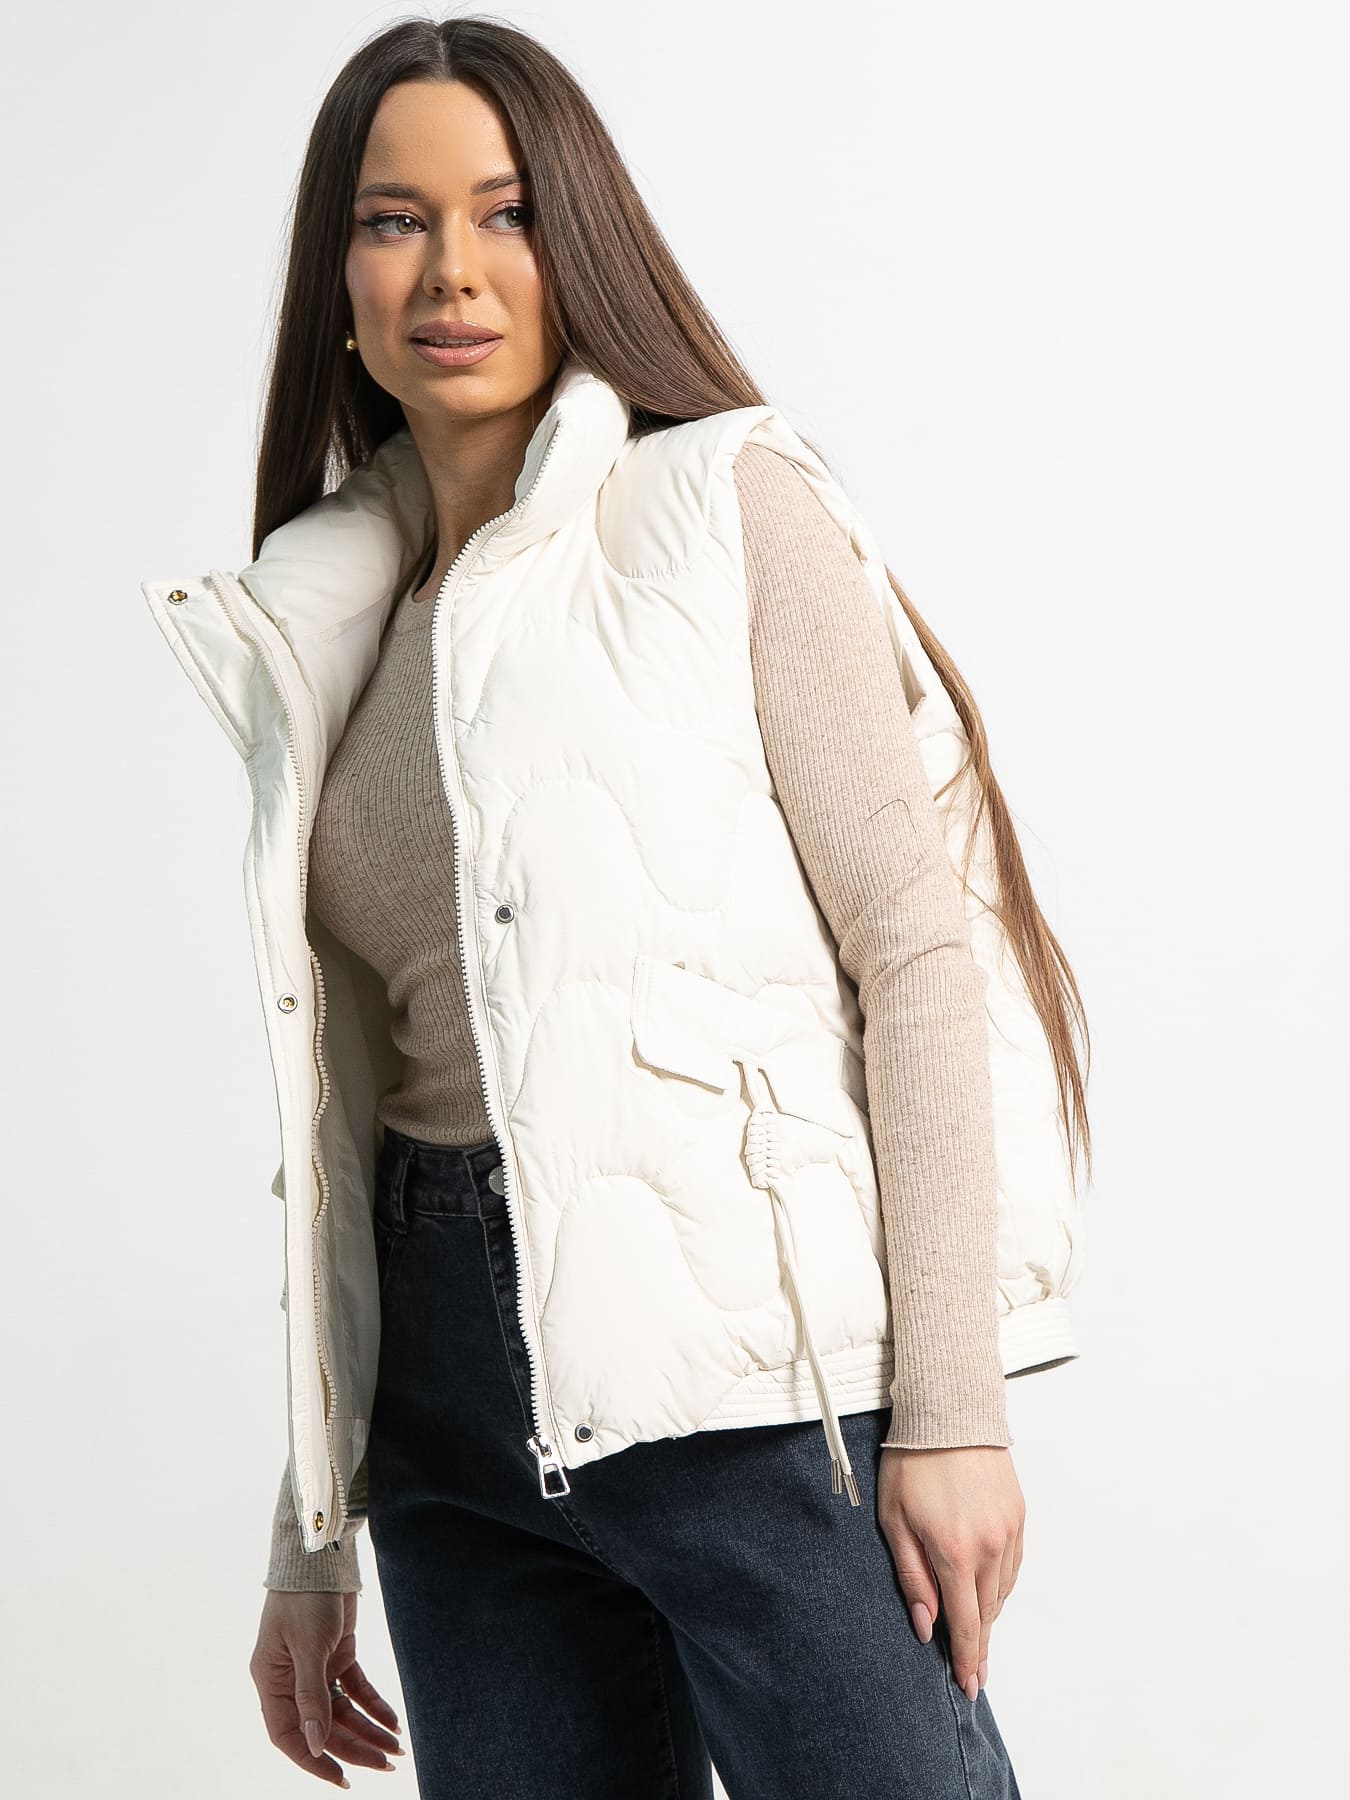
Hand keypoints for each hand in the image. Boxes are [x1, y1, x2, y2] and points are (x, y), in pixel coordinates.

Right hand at [250, 1590, 404, 1786]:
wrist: (322, 1554)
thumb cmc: (305, 1597)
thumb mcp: (309, 1647)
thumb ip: (311, 1697)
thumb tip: (316, 1745)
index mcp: (272, 1682)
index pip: (288, 1736)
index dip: (313, 1760)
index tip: (341, 1778)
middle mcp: (292, 1680)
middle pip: (322, 1727)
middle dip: (353, 1748)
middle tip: (385, 1765)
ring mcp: (316, 1668)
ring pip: (342, 1712)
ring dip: (368, 1730)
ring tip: (396, 1750)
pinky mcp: (337, 1653)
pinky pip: (356, 1689)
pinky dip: (373, 1705)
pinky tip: (392, 1721)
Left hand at [877, 1444, 1024, 1699]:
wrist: (949, 1409)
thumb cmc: (912, 1461)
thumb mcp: (894, 1519)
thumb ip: (912, 1577)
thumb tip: (926, 1625)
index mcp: (955, 1552)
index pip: (966, 1624)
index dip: (967, 1659)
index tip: (969, 1687)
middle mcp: (990, 1547)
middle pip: (988, 1613)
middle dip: (979, 1645)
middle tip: (973, 1672)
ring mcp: (1009, 1531)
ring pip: (1003, 1591)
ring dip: (989, 1614)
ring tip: (976, 1634)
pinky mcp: (1019, 1514)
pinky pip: (1013, 1565)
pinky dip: (1001, 1584)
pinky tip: (988, 1591)